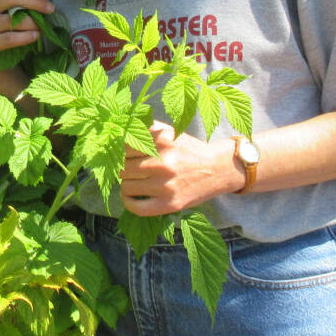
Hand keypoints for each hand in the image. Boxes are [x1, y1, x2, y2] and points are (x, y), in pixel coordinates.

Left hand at [119, 122, 242, 215]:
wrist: (218, 169)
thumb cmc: (188, 150)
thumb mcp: (169, 132)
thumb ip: (145, 128)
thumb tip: (116, 129)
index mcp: (160, 140)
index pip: (122, 146)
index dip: (120, 150)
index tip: (123, 153)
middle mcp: (162, 161)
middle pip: (123, 166)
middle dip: (123, 167)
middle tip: (131, 168)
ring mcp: (165, 184)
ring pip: (126, 185)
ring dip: (126, 184)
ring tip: (135, 180)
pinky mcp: (170, 204)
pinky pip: (136, 207)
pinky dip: (128, 202)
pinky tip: (131, 196)